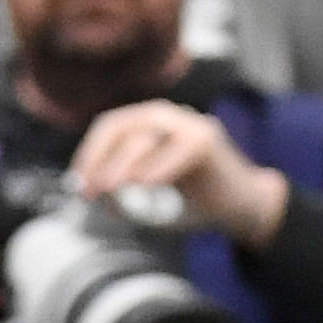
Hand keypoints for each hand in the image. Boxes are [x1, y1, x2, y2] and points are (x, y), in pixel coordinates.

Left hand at [69, 98, 289, 245]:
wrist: (242, 206)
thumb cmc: (196, 199)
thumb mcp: (151, 188)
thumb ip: (122, 184)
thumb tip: (87, 189)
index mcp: (152, 124)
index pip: (110, 127)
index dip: (89, 154)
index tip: (79, 183)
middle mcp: (168, 117)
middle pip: (122, 127)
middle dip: (99, 160)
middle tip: (89, 191)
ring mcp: (189, 125)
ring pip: (145, 136)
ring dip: (122, 164)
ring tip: (109, 188)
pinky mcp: (207, 140)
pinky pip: (179, 149)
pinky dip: (160, 166)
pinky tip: (145, 184)